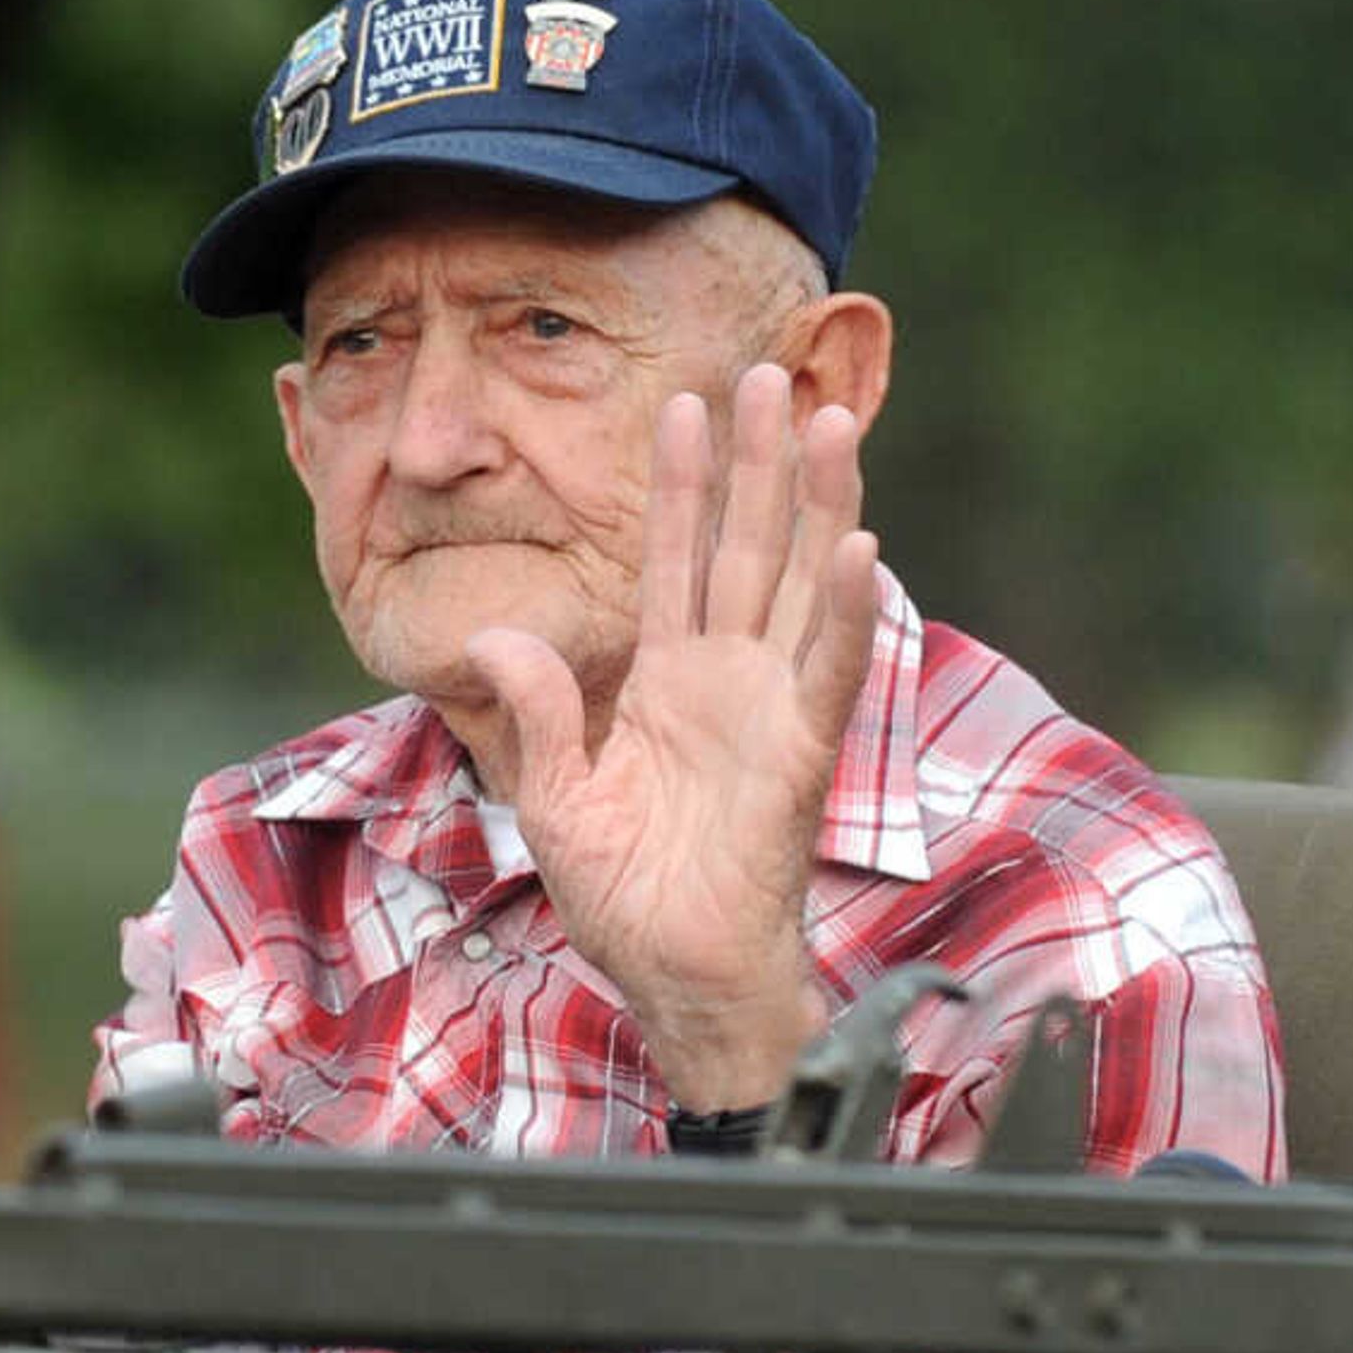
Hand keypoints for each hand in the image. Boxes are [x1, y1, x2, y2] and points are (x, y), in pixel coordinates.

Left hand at [465, 362, 882, 1108]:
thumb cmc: (628, 904)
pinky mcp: (799, 756)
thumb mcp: (556, 800)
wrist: (678, 981)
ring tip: (825, 422)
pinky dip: (841, 611)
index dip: (682, 484)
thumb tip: (496, 633)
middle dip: (755, 460)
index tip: (685, 402)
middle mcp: (728, 682)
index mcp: (669, 684)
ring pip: (798, 585)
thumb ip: (537, 710)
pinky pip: (826, 672)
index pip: (676, 561)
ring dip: (815, 503)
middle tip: (768, 371)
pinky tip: (856, 547)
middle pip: (748, 547)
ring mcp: (770, 712)